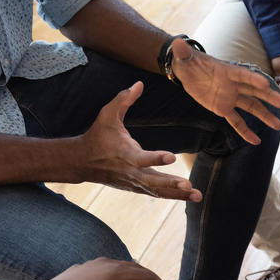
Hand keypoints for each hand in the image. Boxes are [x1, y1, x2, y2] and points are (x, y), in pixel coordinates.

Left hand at [35, 257, 165, 279]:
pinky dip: (119, 276)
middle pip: (136, 268)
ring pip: (122, 266)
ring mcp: (95, 263)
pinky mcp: (85, 267)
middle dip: (149, 278)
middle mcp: (108, 262)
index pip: (146, 275)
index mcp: (116, 271)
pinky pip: (108, 268)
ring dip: (134, 276)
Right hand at [78, 82, 201, 200]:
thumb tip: (139, 83)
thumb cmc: (98, 135)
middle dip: (171, 184)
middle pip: (153, 181)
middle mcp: (131, 172)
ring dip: (177, 194)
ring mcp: (134, 182)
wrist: (82, 162)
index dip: (156, 158)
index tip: (172, 157)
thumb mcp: (107, 114)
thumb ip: (123, 99)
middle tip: (188, 185)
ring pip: (157, 191)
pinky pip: (156, 193)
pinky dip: (172, 196)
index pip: (142, 158)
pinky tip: (189, 197)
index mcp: (125, 154)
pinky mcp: (136, 187)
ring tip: (197, 196)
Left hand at [171, 39, 279, 144]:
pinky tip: (256, 141)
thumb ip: (183, 52)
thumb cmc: (188, 61)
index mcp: (227, 71)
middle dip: (269, 97)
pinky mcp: (224, 108)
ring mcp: (231, 97)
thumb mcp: (183, 56)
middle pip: (254, 91)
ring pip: (251, 107)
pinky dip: (245, 131)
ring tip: (279, 125)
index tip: (266, 84)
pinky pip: (236, 121)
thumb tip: (177, 44)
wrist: (187, 71)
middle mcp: (233, 84)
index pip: (242, 75)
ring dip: (265, 116)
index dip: (253, 79)